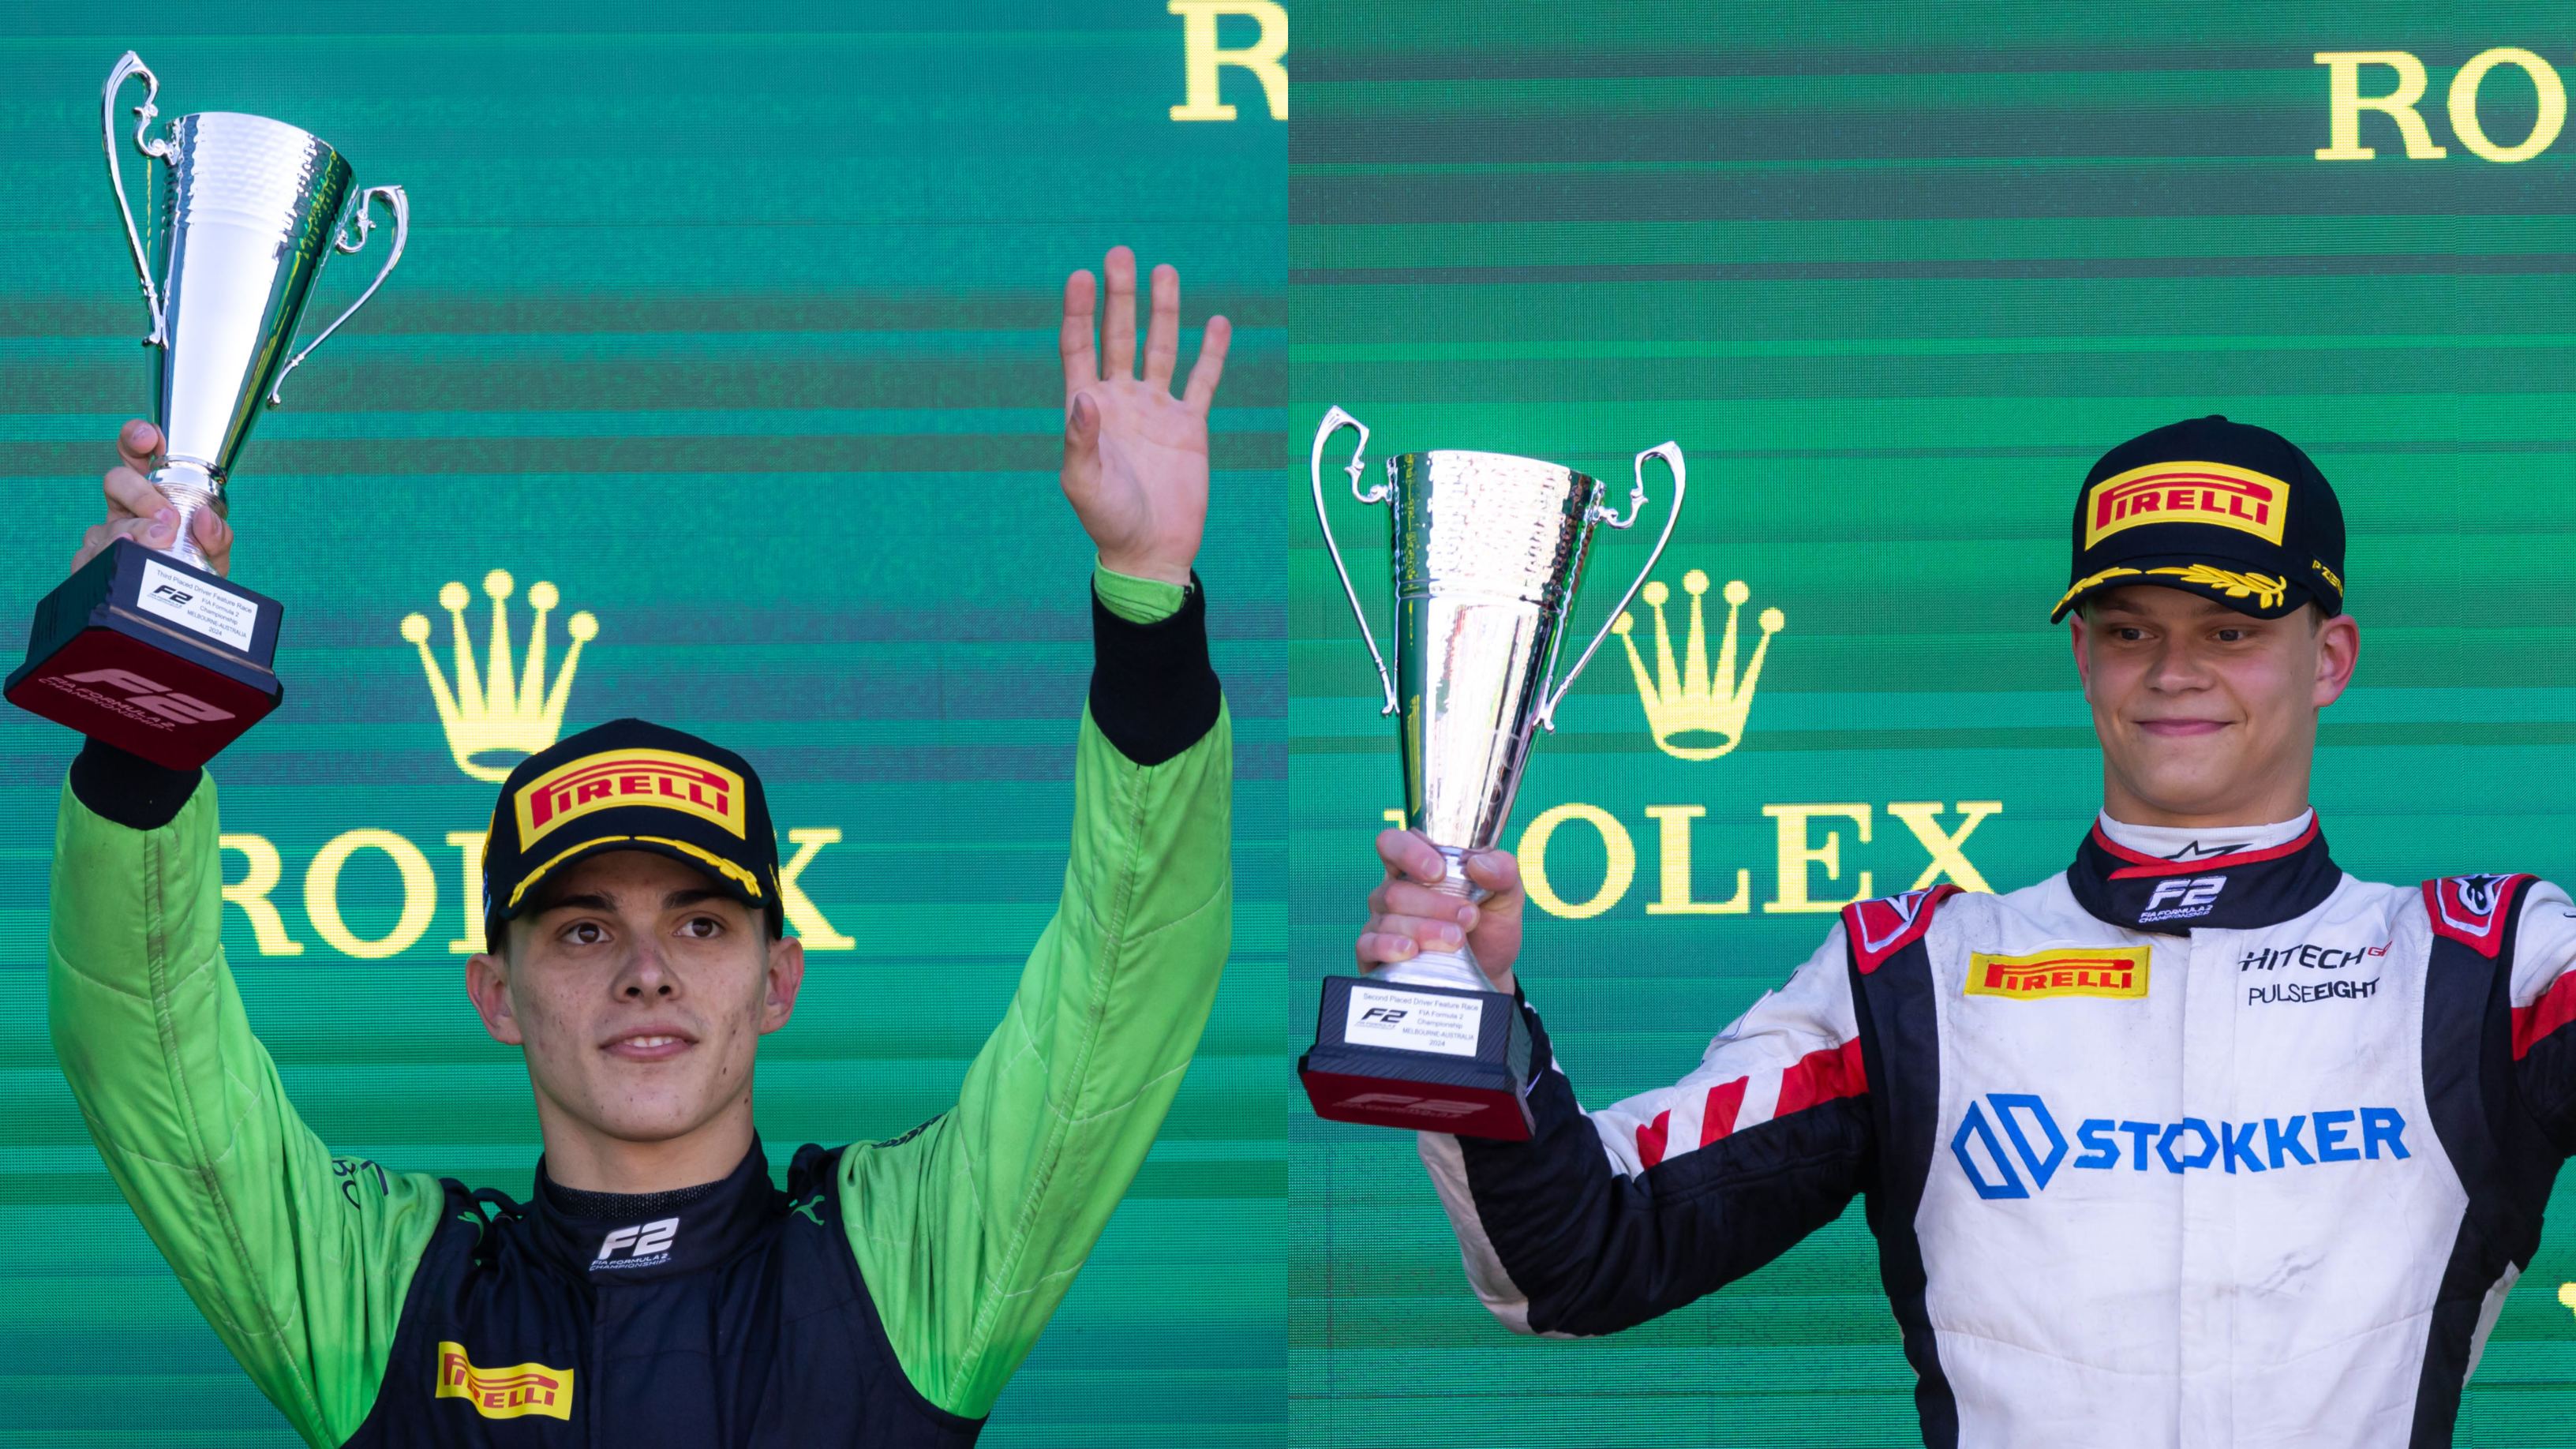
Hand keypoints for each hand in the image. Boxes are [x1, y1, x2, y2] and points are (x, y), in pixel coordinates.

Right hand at [72, 420, 230, 576]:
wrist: (180, 611)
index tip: (148, 440)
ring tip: (149, 546)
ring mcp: (104, 536)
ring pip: (103, 525)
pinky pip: (88, 559)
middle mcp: (123, 509)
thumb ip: (217, 535)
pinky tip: (119, 564)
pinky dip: (105, 561)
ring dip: (127, 534)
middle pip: (116, 482)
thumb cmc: (193, 569)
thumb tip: (206, 519)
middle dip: (140, 495)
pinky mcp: (90, 565)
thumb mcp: (213, 551)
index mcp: (151, 493)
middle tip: (166, 520)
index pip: (136, 454)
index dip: (137, 438)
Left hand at [1059, 246, 1230, 587]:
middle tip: (1121, 255)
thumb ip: (1080, 439)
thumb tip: (1083, 395)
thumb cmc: (1108, 520)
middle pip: (1119, 336)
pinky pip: (1203, 381)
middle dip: (1120, 297)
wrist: (1150, 550)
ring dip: (1163, 312)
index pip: (1080, 348)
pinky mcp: (1190, 426)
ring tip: (1165, 271)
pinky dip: (1211, 353)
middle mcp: (1121, 399)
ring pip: (1161, 349)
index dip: (1079, 313)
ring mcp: (1156, 409)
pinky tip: (1217, 322)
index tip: (1080, 276)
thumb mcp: (1084, 482)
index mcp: (1088, 408)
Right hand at [1356, 829, 1526, 994]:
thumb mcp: (1506, 896)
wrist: (1489, 974)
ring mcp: (1381, 924)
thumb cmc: (1490, 928)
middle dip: (1435, 905)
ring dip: (1424, 930)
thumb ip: (1502, 872)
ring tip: (1457, 941)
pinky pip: (1367, 946)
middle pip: (1395, 891)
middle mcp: (1393, 893)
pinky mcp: (1374, 956)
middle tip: (1469, 917)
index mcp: (1417, 868)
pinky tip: (1411, 951)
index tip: (1438, 872)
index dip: (1409, 853)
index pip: (1393, 844)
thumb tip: (1478, 863)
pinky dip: (1388, 947)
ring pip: (1387, 920)